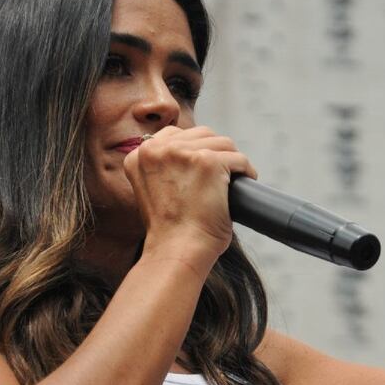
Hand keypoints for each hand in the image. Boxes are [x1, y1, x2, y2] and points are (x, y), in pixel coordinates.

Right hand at [122, 125, 256, 258]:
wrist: (177, 250)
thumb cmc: (169, 231)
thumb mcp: (151, 192)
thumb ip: (161, 169)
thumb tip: (188, 157)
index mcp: (138, 155)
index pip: (173, 135)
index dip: (193, 149)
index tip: (202, 167)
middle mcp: (156, 149)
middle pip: (200, 134)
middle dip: (214, 152)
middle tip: (221, 175)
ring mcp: (182, 153)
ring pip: (221, 143)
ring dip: (231, 160)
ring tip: (233, 179)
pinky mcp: (208, 162)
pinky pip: (237, 158)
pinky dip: (246, 170)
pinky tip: (245, 181)